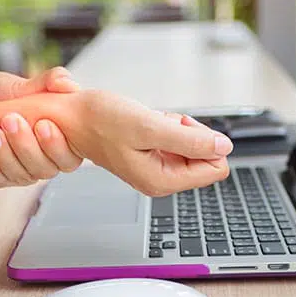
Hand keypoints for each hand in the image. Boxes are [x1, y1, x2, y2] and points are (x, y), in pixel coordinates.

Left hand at [0, 68, 82, 187]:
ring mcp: (25, 170)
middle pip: (46, 169)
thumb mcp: (24, 83)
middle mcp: (46, 158)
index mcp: (61, 138)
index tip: (42, 123)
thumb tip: (66, 83)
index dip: (57, 144)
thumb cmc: (3, 93)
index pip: (70, 156)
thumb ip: (49, 81)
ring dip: (6, 155)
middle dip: (27, 147)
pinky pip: (0, 181)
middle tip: (9, 120)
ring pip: (23, 176)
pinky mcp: (3, 176)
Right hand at [51, 90, 232, 196]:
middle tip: (160, 124)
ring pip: (191, 145)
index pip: (215, 168)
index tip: (177, 129)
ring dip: (175, 127)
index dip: (204, 140)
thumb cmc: (99, 120)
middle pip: (205, 156)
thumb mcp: (148, 127)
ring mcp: (154, 168)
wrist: (72, 116)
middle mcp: (159, 179)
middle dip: (188, 133)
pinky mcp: (149, 155)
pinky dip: (166, 125)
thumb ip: (189, 140)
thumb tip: (224, 147)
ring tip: (149, 122)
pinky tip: (147, 122)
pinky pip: (175, 139)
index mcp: (160, 180)